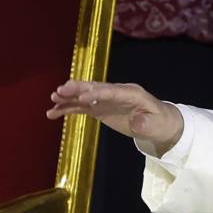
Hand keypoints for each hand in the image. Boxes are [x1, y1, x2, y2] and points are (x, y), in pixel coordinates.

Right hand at [46, 80, 182, 154]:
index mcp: (131, 93)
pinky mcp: (99, 108)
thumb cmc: (160, 122)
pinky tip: (52, 113)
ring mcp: (105, 99)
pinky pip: (81, 107)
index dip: (98, 93)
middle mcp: (115, 92)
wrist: (159, 123)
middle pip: (95, 88)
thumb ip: (146, 124)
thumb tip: (136, 123)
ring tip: (53, 99)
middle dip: (78, 89)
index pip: (112, 91)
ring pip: (84, 95)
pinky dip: (67, 108)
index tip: (82, 97)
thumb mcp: (157, 125)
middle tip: (61, 90)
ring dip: (69, 96)